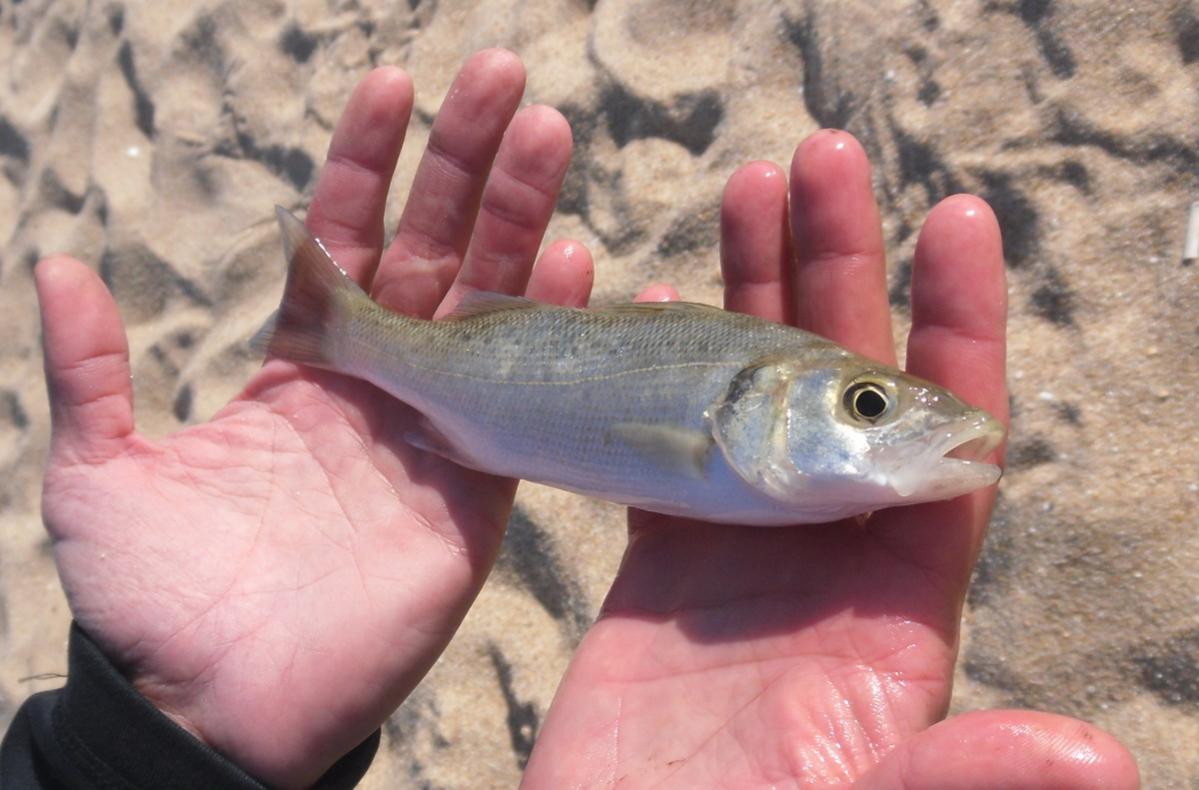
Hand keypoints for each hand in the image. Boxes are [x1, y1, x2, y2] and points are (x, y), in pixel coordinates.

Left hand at [35, 50, 590, 787]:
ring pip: (489, 306)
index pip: (342, 241)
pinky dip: (552, 329)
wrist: (213, 708)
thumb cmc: (153, 598)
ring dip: (519, 222)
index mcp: (299, 367)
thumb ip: (92, 369)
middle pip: (432, 253)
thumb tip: (55, 260)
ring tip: (544, 134)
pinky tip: (576, 259)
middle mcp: (379, 385)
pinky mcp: (478, 492)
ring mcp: (435, 432)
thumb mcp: (98, 473)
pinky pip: (523, 399)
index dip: (366, 163)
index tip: (391, 85)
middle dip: (464, 164)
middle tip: (500, 77)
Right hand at [525, 132, 1137, 786]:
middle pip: (845, 382)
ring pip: (755, 394)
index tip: (956, 221)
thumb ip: (959, 780)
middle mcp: (829, 557)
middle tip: (820, 162)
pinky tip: (653, 299)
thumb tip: (1097, 763)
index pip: (946, 434)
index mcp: (895, 600)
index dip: (956, 325)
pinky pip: (674, 440)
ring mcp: (745, 553)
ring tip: (744, 194)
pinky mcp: (667, 562)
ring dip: (752, 292)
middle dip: (840, 267)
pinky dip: (665, 368)